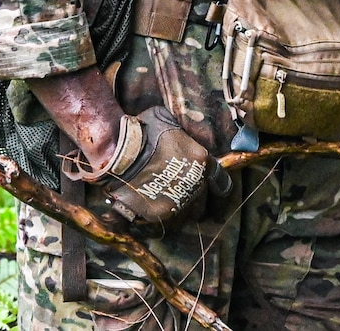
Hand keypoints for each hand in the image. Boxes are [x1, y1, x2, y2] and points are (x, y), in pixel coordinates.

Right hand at [63, 105, 212, 231]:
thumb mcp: (170, 123)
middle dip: (196, 194)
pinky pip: (165, 216)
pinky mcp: (159, 214)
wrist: (120, 152)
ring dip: (180, 204)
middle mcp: (194, 184)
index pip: (220, 178)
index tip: (216, 189)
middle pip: (203, 196)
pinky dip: (160, 210)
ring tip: (168, 200)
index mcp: (201, 161)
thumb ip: (181, 135)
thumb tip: (180, 136)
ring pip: (186, 209)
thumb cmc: (144, 131)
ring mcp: (178, 201)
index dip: (218, 184)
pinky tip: (152, 204)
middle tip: (184, 193)